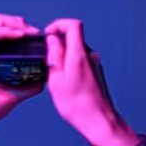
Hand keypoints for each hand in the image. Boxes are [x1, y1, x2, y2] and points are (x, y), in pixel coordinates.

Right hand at [44, 18, 136, 145]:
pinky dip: (70, 63)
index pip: (73, 25)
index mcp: (79, 55)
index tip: (47, 35)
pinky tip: (65, 81)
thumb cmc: (76, 105)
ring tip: (55, 75)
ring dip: (63, 55)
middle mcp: (90, 55)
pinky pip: (80, 59)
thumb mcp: (56, 80)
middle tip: (47, 60)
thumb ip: (54, 56)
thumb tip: (52, 40)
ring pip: (76, 49)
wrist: (98, 120)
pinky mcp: (96, 70)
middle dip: (57, 43)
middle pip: (73, 36)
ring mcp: (95, 62)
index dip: (58, 25)